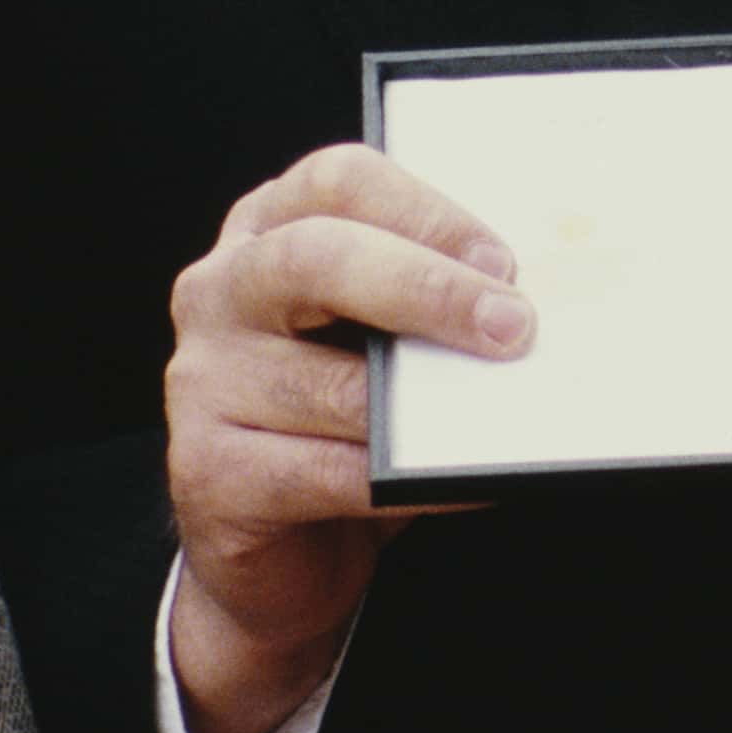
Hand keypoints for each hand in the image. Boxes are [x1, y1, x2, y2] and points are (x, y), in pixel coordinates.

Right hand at [161, 143, 521, 732]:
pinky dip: (408, 481)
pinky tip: (464, 483)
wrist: (283, 551)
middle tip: (512, 326)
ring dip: (430, 406)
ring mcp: (202, 382)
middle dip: (427, 287)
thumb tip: (530, 305)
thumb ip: (428, 307)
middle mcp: (220, 292)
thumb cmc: (346, 422)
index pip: (336, 181)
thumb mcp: (382, 343)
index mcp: (267, 233)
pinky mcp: (208, 472)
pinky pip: (328, 473)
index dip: (425, 212)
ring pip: (332, 385)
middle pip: (315, 257)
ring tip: (503, 416)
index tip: (501, 261)